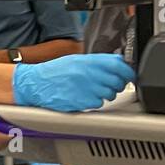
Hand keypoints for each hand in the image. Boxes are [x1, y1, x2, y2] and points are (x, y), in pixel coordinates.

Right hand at [12, 53, 133, 111]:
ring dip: (106, 94)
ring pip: (110, 94)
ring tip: (95, 91)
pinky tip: (85, 97)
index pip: (119, 65)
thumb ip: (96, 62)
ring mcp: (86, 88)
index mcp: (88, 61)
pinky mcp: (82, 102)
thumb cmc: (54, 73)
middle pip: (117, 81)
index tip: (129, 76)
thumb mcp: (75, 60)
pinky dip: (94, 102)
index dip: (128, 72)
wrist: (35, 84)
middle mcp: (89, 74)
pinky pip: (98, 104)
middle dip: (118, 85)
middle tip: (112, 86)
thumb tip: (117, 64)